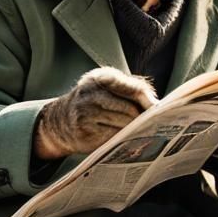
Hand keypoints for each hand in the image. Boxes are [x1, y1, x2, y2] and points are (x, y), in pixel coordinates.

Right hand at [34, 67, 155, 158]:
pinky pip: (111, 137)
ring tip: (135, 131)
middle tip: (149, 126)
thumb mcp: (107, 88)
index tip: (157, 111)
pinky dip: (119, 139)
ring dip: (131, 130)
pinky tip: (119, 138)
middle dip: (141, 119)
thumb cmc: (92, 103)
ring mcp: (85, 112)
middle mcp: (91, 93)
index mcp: (101, 78)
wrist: (59, 120)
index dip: (148, 101)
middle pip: (130, 109)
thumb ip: (130, 90)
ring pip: (122, 125)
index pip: (133, 88)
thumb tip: (157, 106)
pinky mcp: (83, 131)